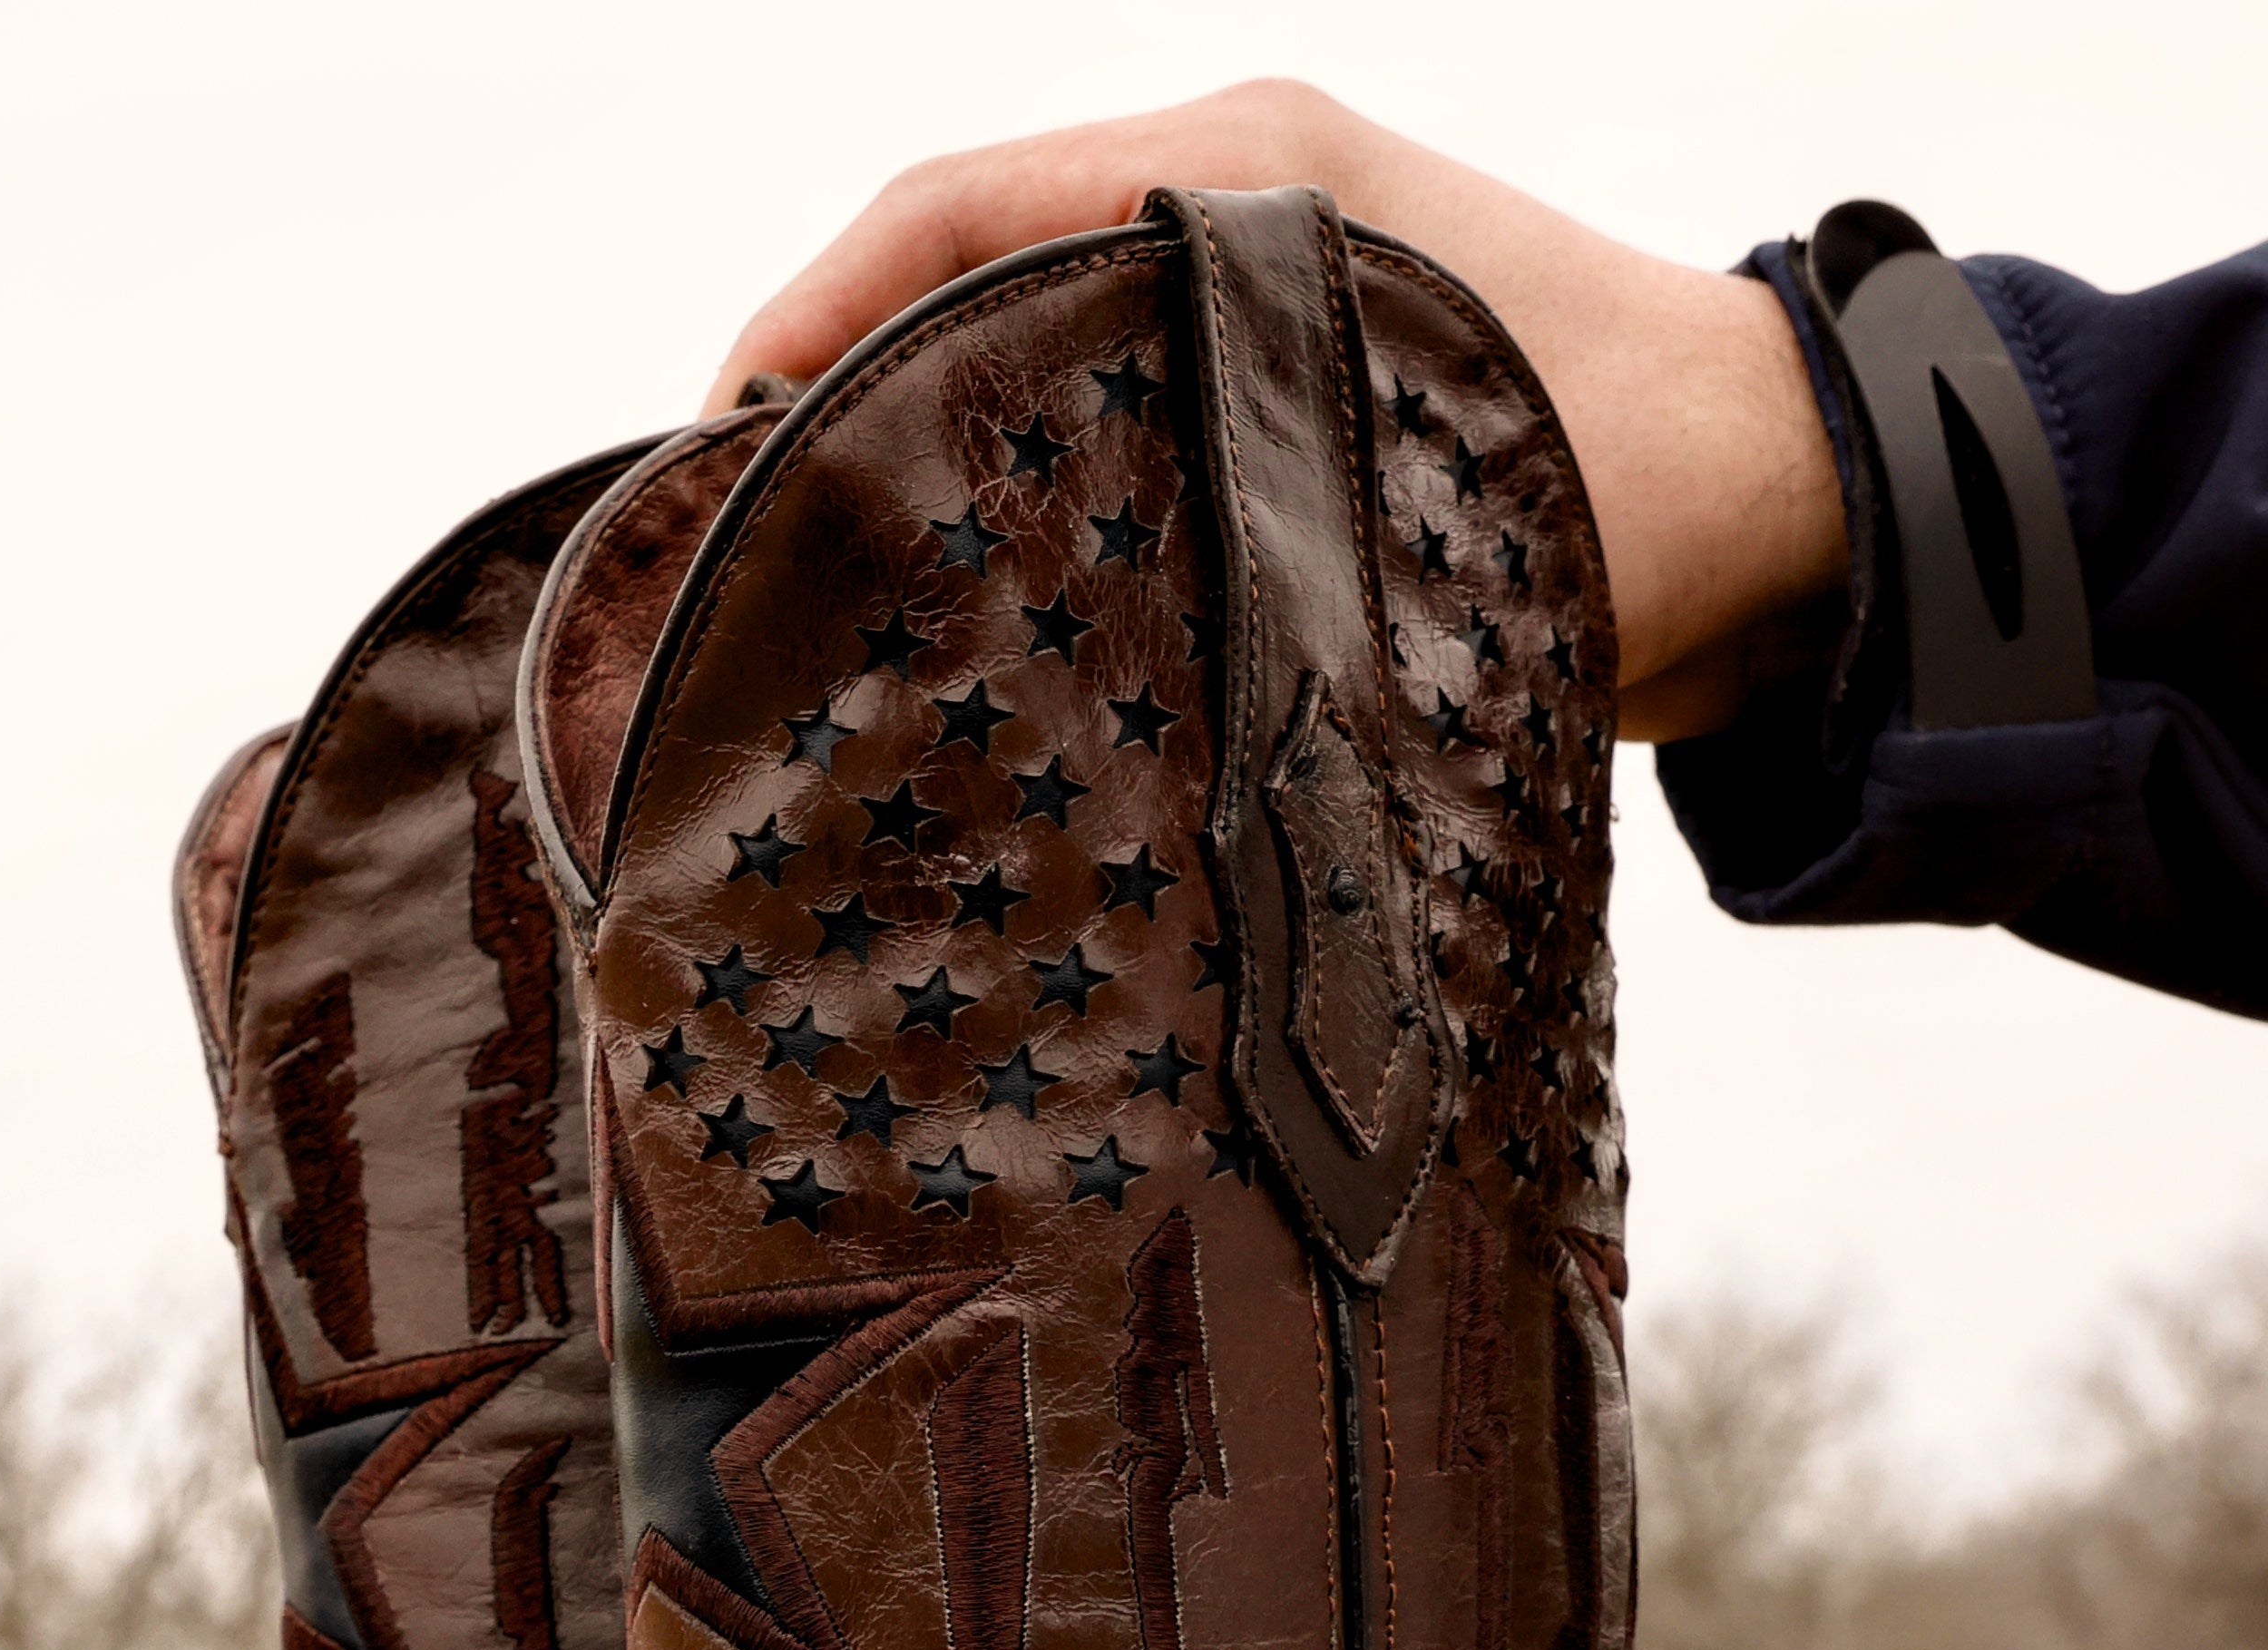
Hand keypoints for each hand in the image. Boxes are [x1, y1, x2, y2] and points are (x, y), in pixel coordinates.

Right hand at [715, 80, 1843, 739]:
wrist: (1804, 518)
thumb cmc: (1644, 474)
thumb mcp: (1415, 468)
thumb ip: (1217, 497)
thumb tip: (1007, 608)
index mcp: (1239, 174)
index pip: (946, 212)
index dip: (802, 327)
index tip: (710, 469)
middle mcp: (1222, 207)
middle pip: (944, 272)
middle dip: (816, 399)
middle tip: (721, 559)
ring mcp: (1244, 299)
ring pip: (1002, 349)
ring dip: (897, 456)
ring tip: (799, 597)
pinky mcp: (1269, 396)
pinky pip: (1078, 417)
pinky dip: (988, 489)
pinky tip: (941, 610)